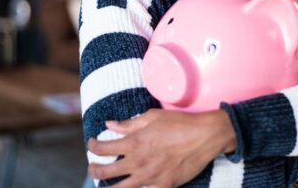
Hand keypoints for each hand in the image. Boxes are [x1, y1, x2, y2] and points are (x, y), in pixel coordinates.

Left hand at [87, 108, 235, 186]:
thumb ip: (128, 124)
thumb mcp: (152, 117)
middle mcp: (138, 162)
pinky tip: (133, 186)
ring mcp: (150, 177)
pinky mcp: (164, 186)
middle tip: (92, 167)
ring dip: (109, 187)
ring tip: (106, 183)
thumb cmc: (179, 123)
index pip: (102, 149)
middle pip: (105, 173)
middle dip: (93, 170)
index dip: (92, 147)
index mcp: (134, 142)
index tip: (92, 144)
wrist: (205, 137)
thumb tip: (109, 125)